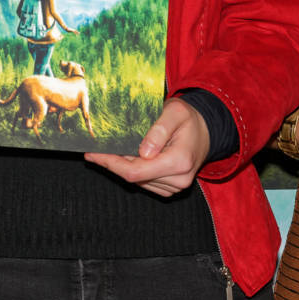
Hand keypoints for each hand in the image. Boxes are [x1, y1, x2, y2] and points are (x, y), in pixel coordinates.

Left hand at [85, 98, 211, 196]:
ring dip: (121, 168)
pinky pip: (144, 183)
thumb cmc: (189, 118)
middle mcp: (179, 179)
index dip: (111, 164)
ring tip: (107, 152)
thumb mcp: (175, 112)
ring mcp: (175, 186)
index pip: (136, 171)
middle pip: (134, 178)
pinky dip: (132, 171)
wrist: (206, 130)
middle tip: (93, 151)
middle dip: (112, 164)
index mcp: (179, 161)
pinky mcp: (170, 188)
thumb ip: (160, 130)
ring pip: (137, 182)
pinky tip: (124, 158)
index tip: (92, 154)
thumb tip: (143, 152)